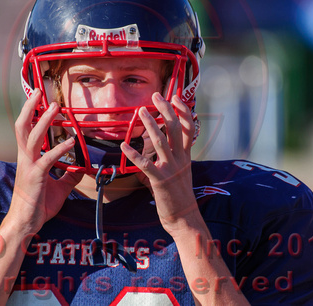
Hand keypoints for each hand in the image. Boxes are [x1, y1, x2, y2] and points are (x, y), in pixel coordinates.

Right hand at [7, 89, 81, 234]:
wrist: (26, 223)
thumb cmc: (39, 205)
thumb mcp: (59, 187)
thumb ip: (69, 176)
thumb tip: (81, 168)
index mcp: (28, 158)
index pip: (26, 129)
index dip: (31, 113)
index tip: (39, 98)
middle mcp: (25, 158)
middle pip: (22, 126)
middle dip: (30, 108)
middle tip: (40, 92)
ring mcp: (29, 166)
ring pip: (32, 137)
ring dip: (44, 120)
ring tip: (55, 107)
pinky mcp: (35, 177)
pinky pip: (47, 159)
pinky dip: (59, 148)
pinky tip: (71, 141)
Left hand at [121, 92, 198, 235]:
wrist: (184, 218)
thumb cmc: (179, 196)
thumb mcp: (179, 174)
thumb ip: (168, 160)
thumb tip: (152, 153)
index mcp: (185, 156)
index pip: (188, 128)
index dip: (183, 111)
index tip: (175, 96)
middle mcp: (180, 159)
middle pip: (175, 128)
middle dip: (166, 109)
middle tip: (156, 95)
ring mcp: (171, 169)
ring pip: (161, 141)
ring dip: (151, 125)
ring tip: (141, 111)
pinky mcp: (160, 181)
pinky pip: (145, 165)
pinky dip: (134, 154)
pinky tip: (123, 146)